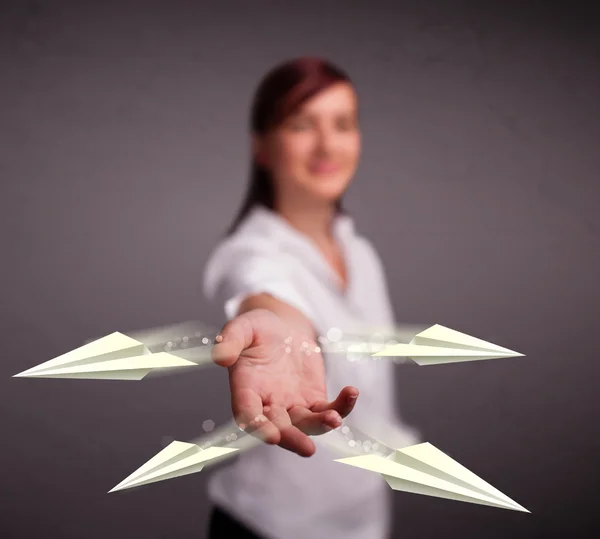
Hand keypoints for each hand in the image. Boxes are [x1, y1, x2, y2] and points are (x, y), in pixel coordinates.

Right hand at [211, 308, 357, 456]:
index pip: (248, 414)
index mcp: (246, 390)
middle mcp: (268, 405)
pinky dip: (342, 406)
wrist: (282, 329)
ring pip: (306, 424)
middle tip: (307, 448)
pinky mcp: (313, 400)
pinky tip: (352, 393)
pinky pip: (328, 409)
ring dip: (320, 426)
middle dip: (292, 438)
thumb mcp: (243, 326)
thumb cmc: (258, 329)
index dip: (257, 427)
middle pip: (279, 428)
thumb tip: (220, 356)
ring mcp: (292, 405)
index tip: (271, 436)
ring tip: (334, 419)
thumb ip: (231, 339)